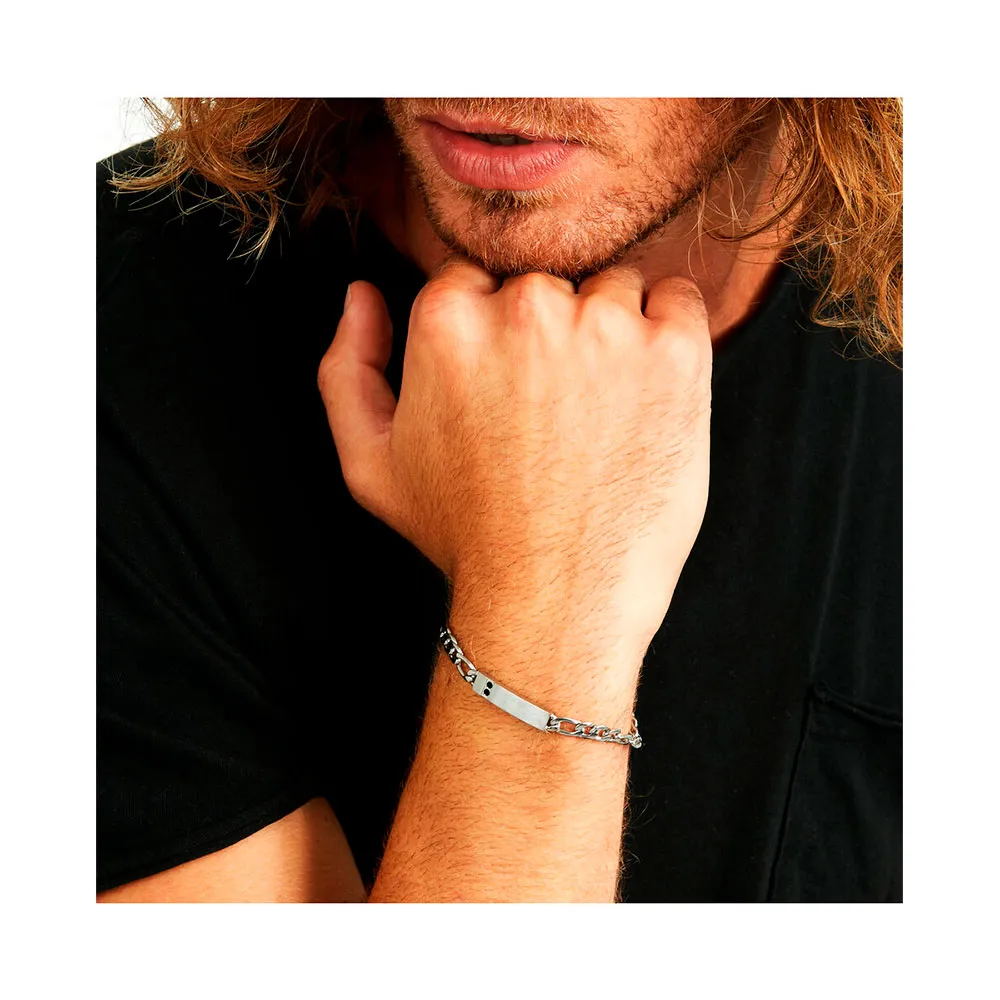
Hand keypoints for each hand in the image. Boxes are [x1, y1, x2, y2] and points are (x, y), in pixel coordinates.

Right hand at [318, 259, 711, 655]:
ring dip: (612, 334)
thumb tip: (362, 295)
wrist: (556, 599)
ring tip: (603, 416)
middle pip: (547, 284)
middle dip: (551, 335)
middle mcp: (528, 307)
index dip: (496, 339)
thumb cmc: (465, 535)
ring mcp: (607, 326)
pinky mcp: (675, 352)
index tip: (511, 390)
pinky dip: (670, 334)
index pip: (478, 283)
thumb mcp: (370, 462)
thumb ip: (347, 368)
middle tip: (556, 414)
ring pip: (612, 291)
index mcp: (449, 320)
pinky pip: (678, 302)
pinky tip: (649, 396)